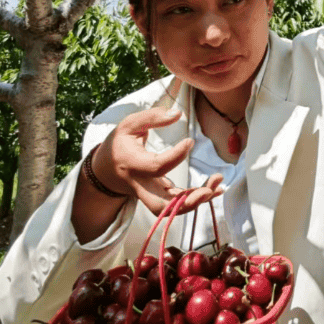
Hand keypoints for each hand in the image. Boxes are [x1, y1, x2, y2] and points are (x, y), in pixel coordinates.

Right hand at [91, 107, 223, 214]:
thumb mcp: (129, 125)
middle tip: (207, 190)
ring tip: (218, 187)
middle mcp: (140, 185)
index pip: (156, 167)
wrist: (106, 169)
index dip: (176, 156)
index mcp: (133, 164)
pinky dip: (197, 200)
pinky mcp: (159, 197)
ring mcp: (150, 194)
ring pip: (171, 209)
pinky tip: (215, 189)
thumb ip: (152, 117)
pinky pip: (177, 205)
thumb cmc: (120, 143)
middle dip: (185, 202)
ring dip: (196, 202)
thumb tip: (178, 114)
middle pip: (161, 204)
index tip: (190, 141)